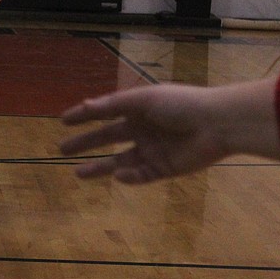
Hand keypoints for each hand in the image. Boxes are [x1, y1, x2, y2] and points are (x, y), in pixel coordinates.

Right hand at [59, 81, 279, 182]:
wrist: (218, 124)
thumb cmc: (181, 104)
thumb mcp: (144, 100)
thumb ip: (114, 105)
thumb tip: (86, 104)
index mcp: (139, 108)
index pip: (105, 111)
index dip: (84, 115)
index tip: (63, 121)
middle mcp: (143, 128)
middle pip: (108, 137)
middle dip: (85, 143)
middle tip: (61, 149)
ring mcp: (153, 150)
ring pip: (120, 161)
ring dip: (99, 167)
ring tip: (78, 173)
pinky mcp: (164, 168)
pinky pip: (141, 175)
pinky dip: (129, 177)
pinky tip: (118, 174)